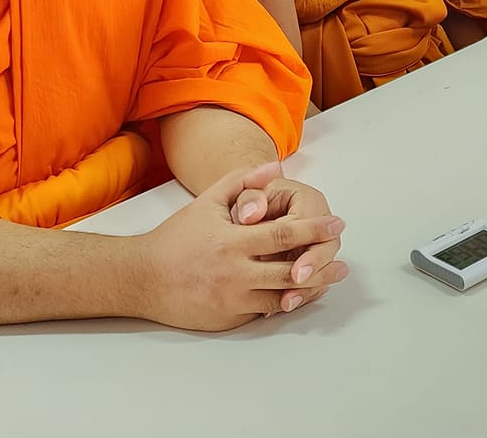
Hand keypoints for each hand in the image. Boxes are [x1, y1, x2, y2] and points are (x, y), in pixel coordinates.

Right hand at [133, 163, 349, 331]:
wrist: (142, 277)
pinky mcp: (228, 319)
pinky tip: (299, 296)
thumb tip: (275, 166)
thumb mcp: (208, 201)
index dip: (314, 229)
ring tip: (329, 281)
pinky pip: (264, 312)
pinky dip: (284, 304)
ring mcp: (232, 299)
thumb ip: (242, 182)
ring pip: (282, 297)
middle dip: (322, 266)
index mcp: (232, 241)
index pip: (284, 234)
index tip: (337, 225)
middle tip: (344, 264)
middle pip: (291, 271)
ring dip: (310, 290)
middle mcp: (235, 272)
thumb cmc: (177, 237)